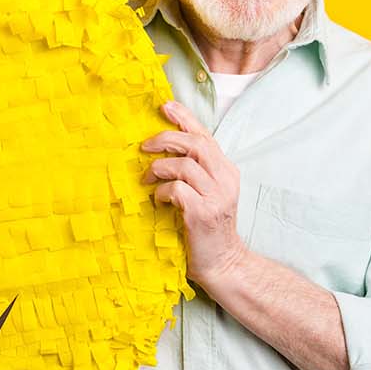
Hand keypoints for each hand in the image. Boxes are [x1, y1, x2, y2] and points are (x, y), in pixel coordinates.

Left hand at [141, 101, 250, 287]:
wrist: (223, 263)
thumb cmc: (207, 228)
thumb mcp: (207, 194)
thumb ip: (194, 172)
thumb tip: (162, 150)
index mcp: (226, 170)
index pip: (205, 135)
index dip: (184, 118)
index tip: (165, 106)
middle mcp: (224, 179)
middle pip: (195, 144)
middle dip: (166, 138)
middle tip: (144, 145)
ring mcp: (216, 196)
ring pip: (184, 165)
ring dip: (159, 168)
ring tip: (147, 179)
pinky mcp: (202, 213)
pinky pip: (177, 189)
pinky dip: (162, 192)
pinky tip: (158, 201)